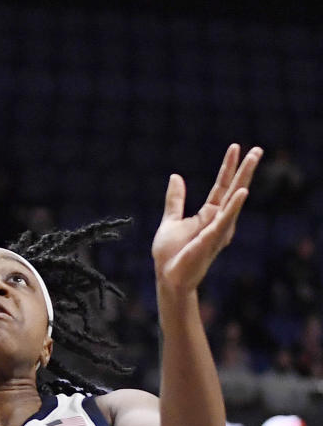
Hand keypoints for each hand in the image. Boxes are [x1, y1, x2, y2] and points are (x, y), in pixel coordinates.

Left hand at [152, 144, 261, 297]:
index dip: (228, 168)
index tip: (235, 147)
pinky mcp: (211, 240)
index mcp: (208, 215)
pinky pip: (224, 221)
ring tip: (252, 160)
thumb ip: (175, 200)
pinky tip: (241, 192)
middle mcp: (217, 221)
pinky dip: (233, 207)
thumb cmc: (170, 254)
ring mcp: (217, 230)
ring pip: (234, 201)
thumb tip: (176, 176)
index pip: (221, 187)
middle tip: (257, 149)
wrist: (168, 278)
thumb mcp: (170, 220)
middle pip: (234, 190)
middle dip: (245, 170)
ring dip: (243, 180)